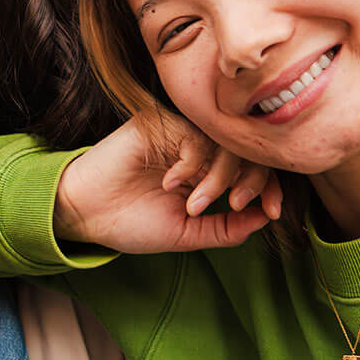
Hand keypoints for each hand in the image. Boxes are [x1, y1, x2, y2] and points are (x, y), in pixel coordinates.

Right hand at [52, 107, 281, 255]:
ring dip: (218, 177)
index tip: (274, 212)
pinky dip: (191, 162)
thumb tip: (267, 218)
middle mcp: (196, 150)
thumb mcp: (187, 234)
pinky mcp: (159, 124)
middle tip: (235, 205)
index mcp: (205, 173)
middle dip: (250, 181)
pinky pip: (194, 135)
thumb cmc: (130, 223)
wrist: (85, 214)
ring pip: (223, 143)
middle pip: (245, 152)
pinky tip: (172, 182)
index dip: (269, 189)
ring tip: (194, 203)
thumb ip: (226, 228)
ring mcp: (178, 135)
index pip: (250, 170)